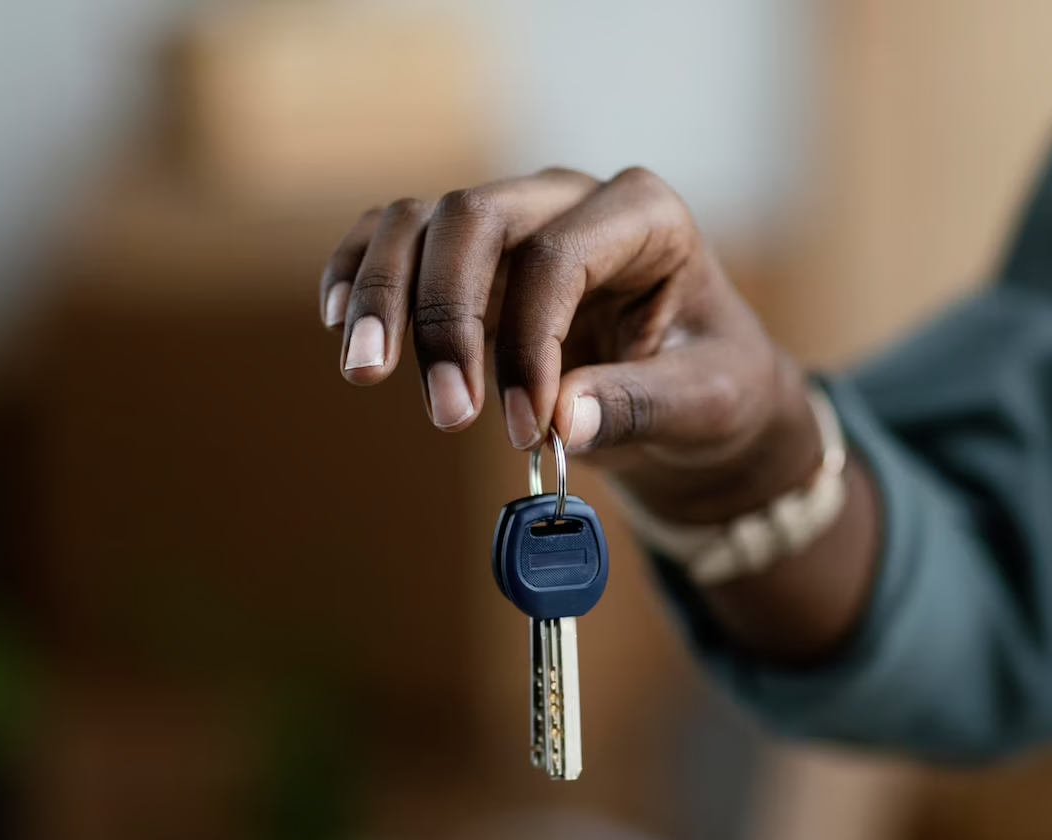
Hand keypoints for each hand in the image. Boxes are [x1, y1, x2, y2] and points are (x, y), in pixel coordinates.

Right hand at [318, 167, 822, 522]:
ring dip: (385, 296)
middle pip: (474, 219)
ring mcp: (514, 221)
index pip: (558, 256)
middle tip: (446, 414)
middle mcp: (569, 198)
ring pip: (419, 221)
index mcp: (644, 215)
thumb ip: (639, 406)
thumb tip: (563, 420)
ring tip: (365, 374)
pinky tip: (340, 323)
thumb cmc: (711, 387)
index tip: (528, 428)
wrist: (695, 394)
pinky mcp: (471, 259)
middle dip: (445, 315)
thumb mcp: (704, 404)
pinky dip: (360, 273)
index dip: (530, 343)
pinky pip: (393, 239)